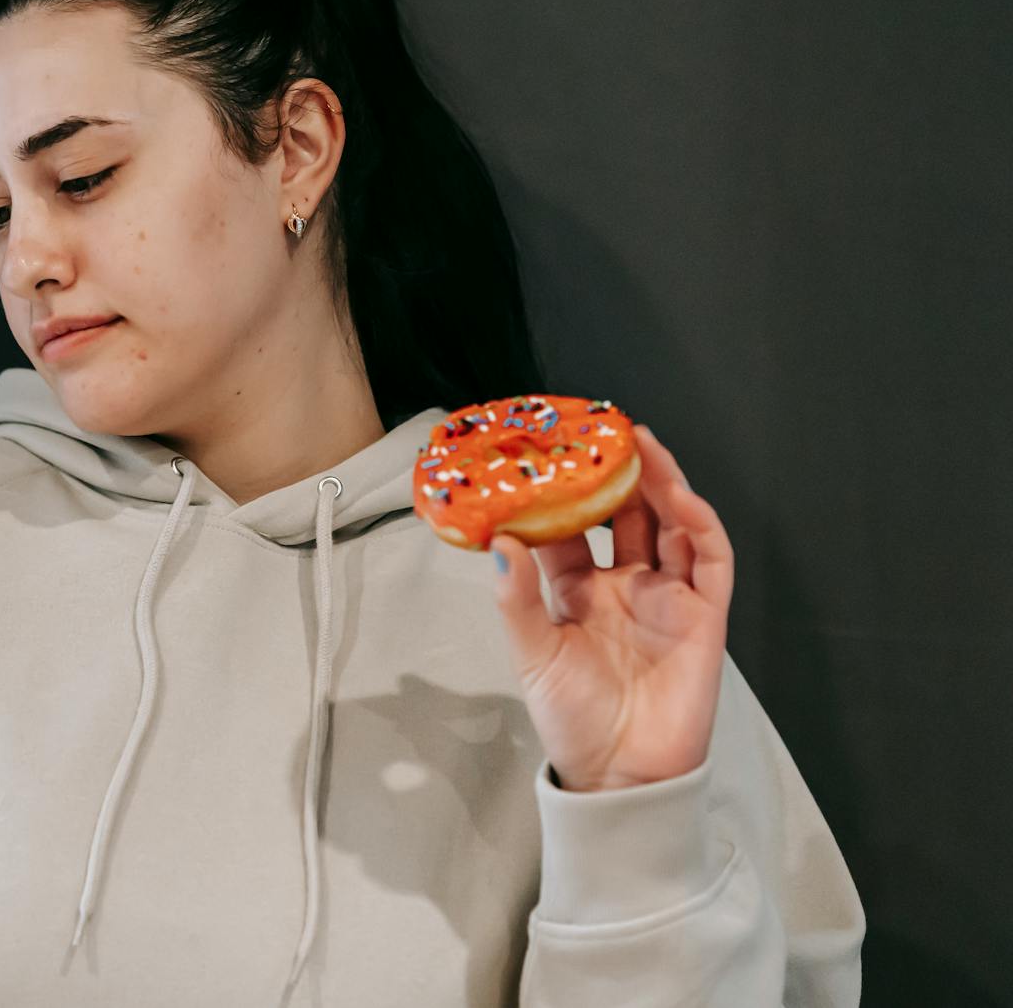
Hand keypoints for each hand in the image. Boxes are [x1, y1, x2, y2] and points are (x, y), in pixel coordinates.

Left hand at [488, 426, 732, 791]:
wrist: (621, 776)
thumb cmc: (573, 718)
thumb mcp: (532, 654)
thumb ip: (515, 598)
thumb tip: (497, 540)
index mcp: (579, 591)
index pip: (571, 529)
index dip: (561, 492)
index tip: (544, 454)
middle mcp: (625, 585)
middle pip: (626, 515)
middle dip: (617, 474)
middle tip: (601, 432)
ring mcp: (668, 597)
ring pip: (671, 525)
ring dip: (661, 484)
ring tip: (641, 445)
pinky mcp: (704, 616)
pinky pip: (711, 560)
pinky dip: (700, 525)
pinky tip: (681, 497)